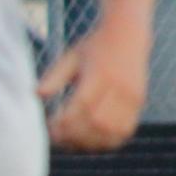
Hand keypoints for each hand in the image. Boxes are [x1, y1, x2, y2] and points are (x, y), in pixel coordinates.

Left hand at [38, 21, 148, 153]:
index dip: (65, 121)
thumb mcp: (70, 56)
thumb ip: (54, 76)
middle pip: (97, 121)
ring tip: (72, 141)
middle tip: (57, 137)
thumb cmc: (94, 47)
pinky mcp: (138, 103)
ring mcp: (131, 96)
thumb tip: (36, 94)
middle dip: (74, 135)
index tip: (50, 126)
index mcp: (99, 73)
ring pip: (112, 130)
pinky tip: (91, 140)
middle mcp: (118, 86)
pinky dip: (107, 141)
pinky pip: (124, 131)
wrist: (128, 34)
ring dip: (90, 142)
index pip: (82, 105)